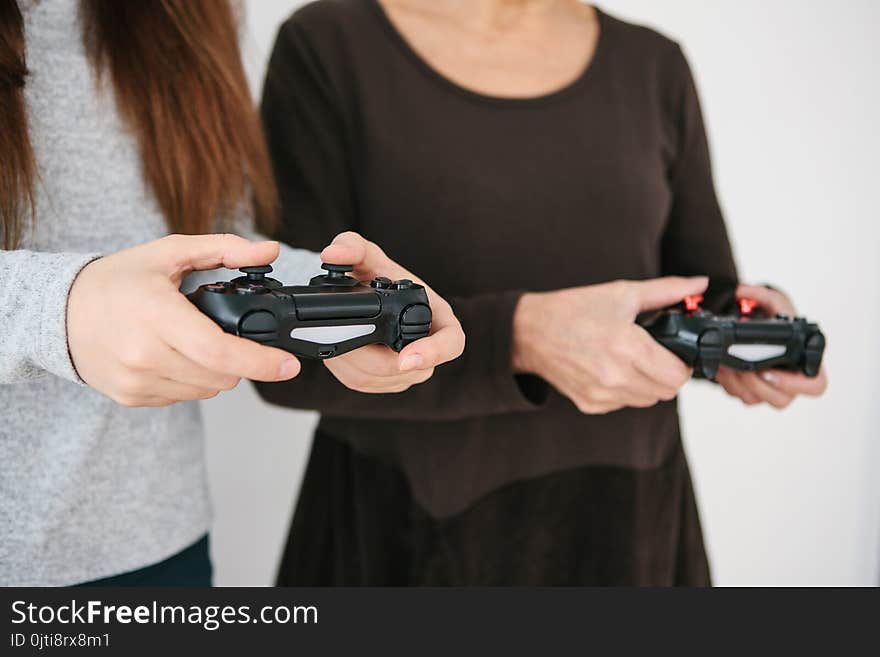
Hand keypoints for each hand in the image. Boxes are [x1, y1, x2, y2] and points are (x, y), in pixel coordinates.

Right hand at [68, 234, 301, 406]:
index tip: (288, 365)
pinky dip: (192, 379)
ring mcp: (137, 380)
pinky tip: (174, 355)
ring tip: (193, 341)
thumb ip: (224, 250)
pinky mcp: (132, 397)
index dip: (261, 362)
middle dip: (240, 359)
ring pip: (207, 389)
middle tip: (229, 335)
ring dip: (217, 370)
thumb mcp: (170, 252)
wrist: (58, 311)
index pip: (219, 351)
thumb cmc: (116, 281)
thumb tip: (270, 251)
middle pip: (221, 374)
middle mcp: (144, 354)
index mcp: (156, 314)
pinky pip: (184, 397)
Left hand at [316, 231, 465, 392]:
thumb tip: (332, 254)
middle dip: (366, 352)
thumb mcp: (369, 256)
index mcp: (438, 317)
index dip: (433, 353)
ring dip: (351, 360)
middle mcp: (429, 349)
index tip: (406, 358)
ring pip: (378, 379)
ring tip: (335, 336)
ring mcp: (409, 370)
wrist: (364, 296)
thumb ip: (353, 247)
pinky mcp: (387, 382)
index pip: (452, 343)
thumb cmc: (377, 276)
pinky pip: (365, 384)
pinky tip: (339, 349)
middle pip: (402, 367)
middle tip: (341, 331)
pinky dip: (345, 369)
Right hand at [512, 277, 707, 413]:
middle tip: (655, 354)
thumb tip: (699, 284)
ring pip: (646, 400)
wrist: (530, 332)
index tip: (675, 351)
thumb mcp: (622, 293)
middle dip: (667, 373)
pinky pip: (623, 404)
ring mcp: (601, 394)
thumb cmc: (573, 310)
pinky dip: (625, 390)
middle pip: (666, 391)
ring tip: (631, 360)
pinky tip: (611, 369)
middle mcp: (615, 376)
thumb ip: (667, 291)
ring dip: (647, 384)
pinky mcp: (590, 404)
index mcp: (627, 347)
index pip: (677, 375)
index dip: (682, 363)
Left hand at [715, 284, 827, 407]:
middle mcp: (791, 380)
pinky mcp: (751, 392)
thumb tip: (742, 292)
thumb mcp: (773, 302)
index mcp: (806, 361)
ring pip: (758, 400)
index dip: (794, 384)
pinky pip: (741, 397)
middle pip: (782, 399)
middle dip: (757, 385)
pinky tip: (724, 369)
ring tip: (729, 365)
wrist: (753, 327)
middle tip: (743, 369)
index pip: (815, 385)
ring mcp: (771, 388)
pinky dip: (729, 384)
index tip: (769, 371)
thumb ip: (762, 295)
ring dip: (739, 384)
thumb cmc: (773, 318)